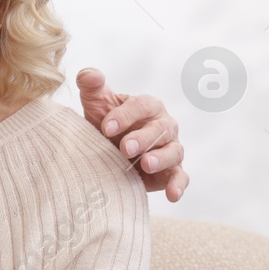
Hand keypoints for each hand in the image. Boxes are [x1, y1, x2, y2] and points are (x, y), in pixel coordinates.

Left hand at [76, 68, 188, 201]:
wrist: (107, 153)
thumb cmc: (105, 124)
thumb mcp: (96, 105)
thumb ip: (92, 87)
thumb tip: (87, 74)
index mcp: (148, 106)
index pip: (141, 106)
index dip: (125, 115)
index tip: (105, 127)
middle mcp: (164, 125)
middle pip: (160, 128)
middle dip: (143, 138)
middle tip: (124, 148)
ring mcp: (170, 149)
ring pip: (173, 151)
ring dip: (161, 158)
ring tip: (146, 165)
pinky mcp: (170, 172)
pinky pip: (181, 177)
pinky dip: (179, 185)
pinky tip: (172, 195)